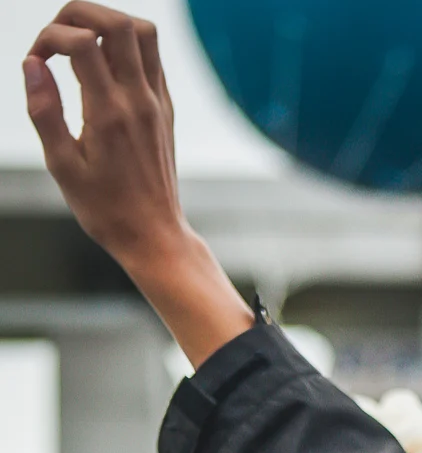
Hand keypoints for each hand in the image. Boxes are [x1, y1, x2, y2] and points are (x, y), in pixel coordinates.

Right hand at [25, 4, 252, 366]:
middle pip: (116, 21)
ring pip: (143, 31)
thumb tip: (32, 63)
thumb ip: (45, 112)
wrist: (155, 237)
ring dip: (108, 21)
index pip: (81, 41)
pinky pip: (153, 57)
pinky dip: (128, 43)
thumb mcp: (63, 167)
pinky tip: (105, 62)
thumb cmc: (106, 210)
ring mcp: (157, 102)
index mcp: (109, 113)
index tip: (36, 60)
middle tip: (56, 36)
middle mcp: (138, 101)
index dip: (50, 37)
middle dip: (78, 12)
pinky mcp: (165, 109)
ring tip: (81, 40)